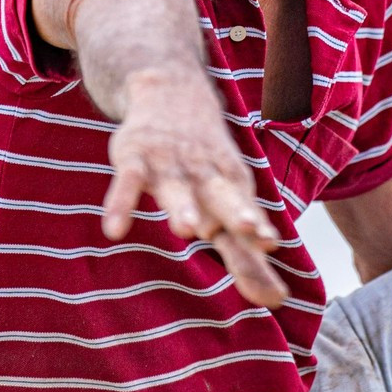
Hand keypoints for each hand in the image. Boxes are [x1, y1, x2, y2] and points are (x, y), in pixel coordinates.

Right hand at [101, 66, 286, 307]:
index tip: (271, 246)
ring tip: (187, 230)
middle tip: (254, 235)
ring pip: (178, 188)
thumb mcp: (229, 199)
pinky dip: (121, 203)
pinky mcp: (135, 157)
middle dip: (238, 214)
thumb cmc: (206, 161)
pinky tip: (115, 230)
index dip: (258, 230)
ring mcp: (170, 165)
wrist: (172, 90)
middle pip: (225, 196)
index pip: (247, 215)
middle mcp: (206, 175)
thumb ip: (246, 254)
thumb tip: (276, 302)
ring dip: (183, 206)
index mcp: (233, 186)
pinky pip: (127, 182)